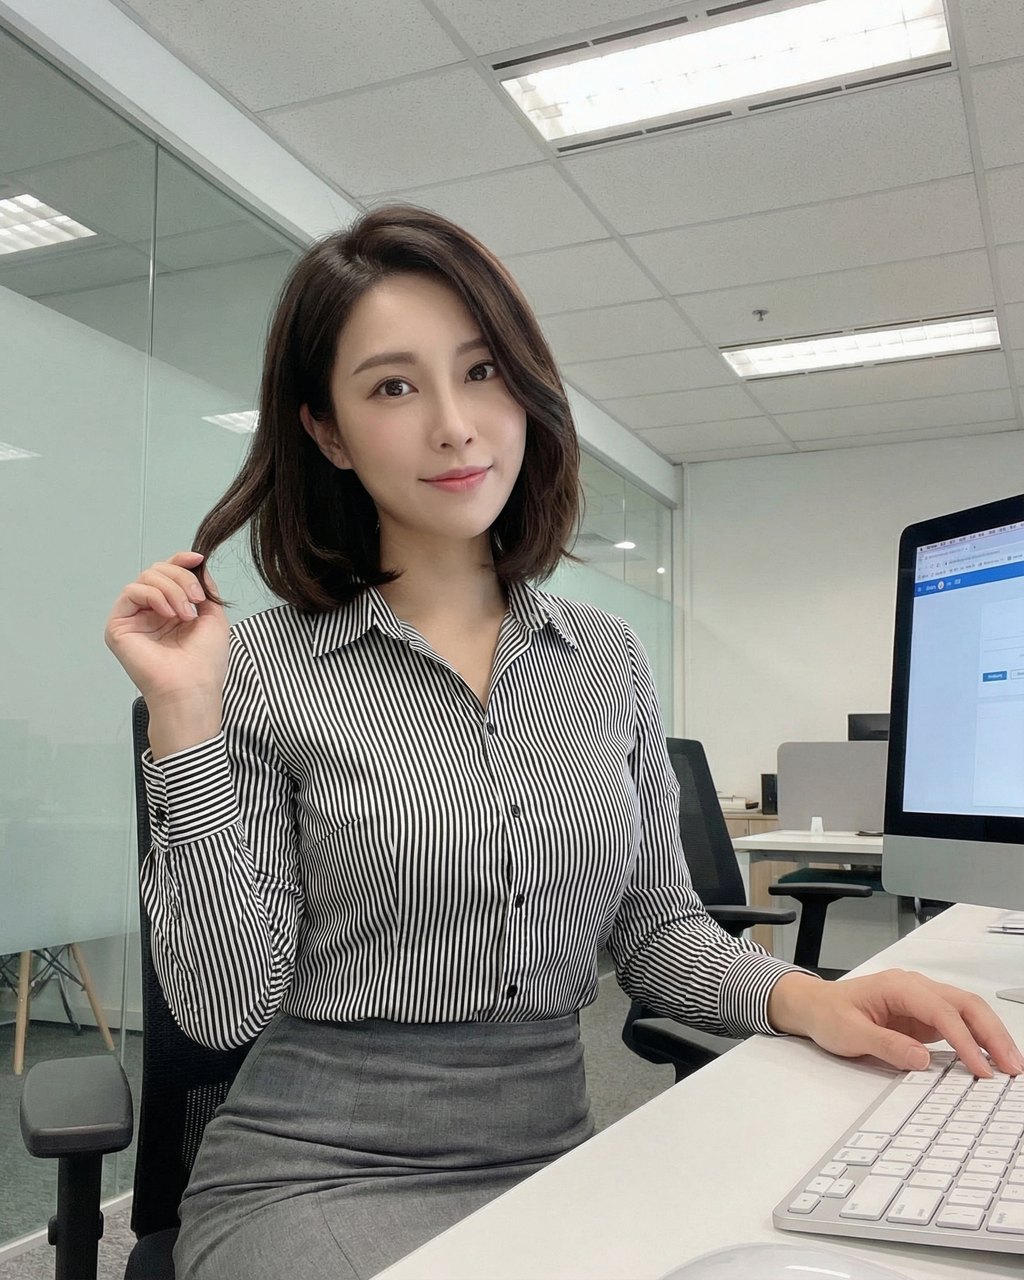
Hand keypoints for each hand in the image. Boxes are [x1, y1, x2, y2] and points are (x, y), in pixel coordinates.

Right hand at [104, 551, 228, 704]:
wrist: (192, 688)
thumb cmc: (205, 662)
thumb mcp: (213, 616)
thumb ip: (204, 589)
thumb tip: (197, 566)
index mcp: (170, 610)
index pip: (168, 574)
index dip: (181, 561)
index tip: (196, 559)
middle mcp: (149, 613)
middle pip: (157, 571)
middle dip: (181, 579)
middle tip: (196, 601)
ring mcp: (133, 619)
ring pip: (145, 578)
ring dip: (172, 589)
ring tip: (186, 614)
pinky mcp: (118, 626)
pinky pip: (132, 592)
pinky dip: (155, 596)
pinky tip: (169, 614)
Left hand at [768, 969, 1023, 1077]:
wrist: (814, 1006)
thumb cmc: (829, 1014)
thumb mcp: (850, 1033)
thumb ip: (886, 1045)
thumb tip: (921, 1059)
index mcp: (899, 986)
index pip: (942, 1011)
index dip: (965, 1040)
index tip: (981, 1068)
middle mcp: (916, 988)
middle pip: (965, 1005)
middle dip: (992, 1034)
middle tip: (1012, 1067)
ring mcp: (922, 1001)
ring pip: (967, 1012)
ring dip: (991, 1036)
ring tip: (1010, 1065)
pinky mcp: (924, 1016)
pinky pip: (958, 1025)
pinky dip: (978, 1040)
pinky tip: (989, 1059)